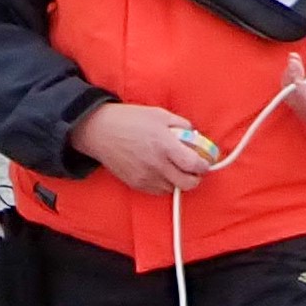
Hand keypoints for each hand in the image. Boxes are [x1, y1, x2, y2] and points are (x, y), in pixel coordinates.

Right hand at [71, 102, 211, 194]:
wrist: (100, 132)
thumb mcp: (160, 114)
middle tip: (194, 169)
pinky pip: (158, 191)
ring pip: (173, 189)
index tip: (205, 161)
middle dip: (196, 178)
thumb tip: (196, 137)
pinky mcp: (136, 184)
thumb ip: (182, 126)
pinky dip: (164, 184)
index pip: (194, 165)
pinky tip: (161, 171)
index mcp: (165, 145)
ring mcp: (145, 177)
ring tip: (174, 168)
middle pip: (188, 184)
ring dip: (179, 181)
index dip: (205, 165)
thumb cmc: (130, 120)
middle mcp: (157, 164)